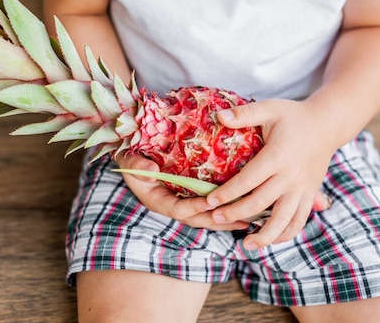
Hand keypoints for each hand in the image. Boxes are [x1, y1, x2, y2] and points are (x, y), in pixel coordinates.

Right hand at [116, 153, 249, 230]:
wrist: (132, 158)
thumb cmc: (130, 160)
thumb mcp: (129, 162)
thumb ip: (137, 166)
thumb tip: (150, 170)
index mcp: (158, 201)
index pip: (179, 209)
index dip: (195, 208)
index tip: (211, 204)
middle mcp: (172, 206)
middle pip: (198, 219)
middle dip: (219, 221)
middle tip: (241, 220)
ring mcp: (182, 204)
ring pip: (206, 217)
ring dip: (227, 219)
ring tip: (250, 219)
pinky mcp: (190, 199)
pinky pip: (209, 208)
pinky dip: (225, 209)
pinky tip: (244, 207)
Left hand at [206, 99, 336, 249]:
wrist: (328, 123)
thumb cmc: (293, 115)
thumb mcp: (269, 108)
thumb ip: (243, 114)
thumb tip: (217, 116)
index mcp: (278, 156)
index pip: (248, 180)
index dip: (227, 193)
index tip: (209, 201)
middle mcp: (291, 176)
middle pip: (260, 203)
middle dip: (235, 213)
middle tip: (214, 219)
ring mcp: (302, 188)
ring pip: (284, 220)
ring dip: (265, 235)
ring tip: (246, 245)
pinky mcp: (310, 195)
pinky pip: (299, 220)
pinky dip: (286, 233)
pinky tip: (270, 240)